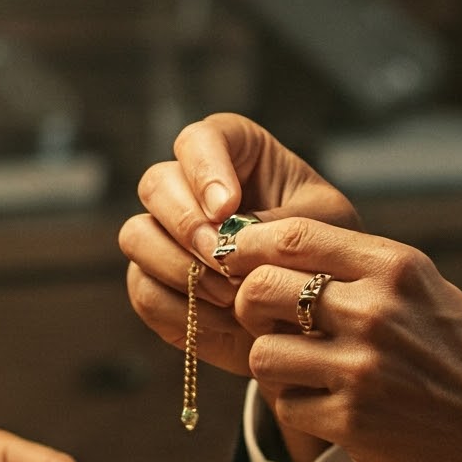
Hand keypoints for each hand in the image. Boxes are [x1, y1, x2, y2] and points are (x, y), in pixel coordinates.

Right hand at [121, 115, 360, 384]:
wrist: (315, 315)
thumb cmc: (325, 253)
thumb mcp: (324, 227)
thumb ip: (279, 224)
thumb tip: (227, 239)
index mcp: (234, 154)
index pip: (200, 141)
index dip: (205, 171)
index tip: (227, 209)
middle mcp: (189, 187)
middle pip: (156, 184)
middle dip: (187, 226)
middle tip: (225, 262)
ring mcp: (165, 235)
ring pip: (136, 235)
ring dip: (179, 268)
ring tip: (232, 297)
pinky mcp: (154, 282)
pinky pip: (142, 289)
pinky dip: (180, 309)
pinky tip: (223, 321)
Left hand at [223, 216, 461, 461]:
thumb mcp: (427, 290)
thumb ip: (361, 269)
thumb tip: (275, 250)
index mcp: (396, 267)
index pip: (293, 236)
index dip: (250, 246)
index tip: (239, 259)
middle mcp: (375, 311)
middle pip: (260, 291)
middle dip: (251, 307)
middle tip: (269, 321)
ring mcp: (361, 368)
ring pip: (263, 353)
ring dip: (274, 363)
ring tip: (306, 370)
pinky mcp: (352, 421)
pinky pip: (286, 405)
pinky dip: (300, 407)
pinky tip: (333, 405)